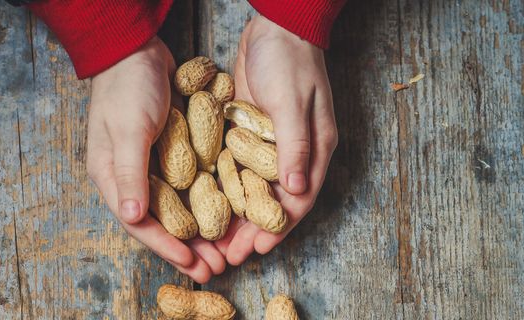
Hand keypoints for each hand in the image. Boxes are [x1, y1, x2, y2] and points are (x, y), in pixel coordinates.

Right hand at [87, 37, 224, 281]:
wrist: (138, 51)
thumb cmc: (128, 87)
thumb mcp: (129, 129)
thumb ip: (130, 173)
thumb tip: (134, 218)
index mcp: (112, 177)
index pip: (140, 224)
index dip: (167, 247)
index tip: (193, 264)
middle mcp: (132, 177)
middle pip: (162, 221)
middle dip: (188, 247)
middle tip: (215, 269)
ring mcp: (152, 165)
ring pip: (179, 207)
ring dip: (200, 229)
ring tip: (223, 250)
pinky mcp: (171, 152)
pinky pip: (189, 185)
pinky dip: (205, 201)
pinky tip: (225, 212)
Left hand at [215, 16, 337, 264]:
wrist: (275, 28)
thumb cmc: (290, 62)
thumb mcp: (293, 103)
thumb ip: (294, 146)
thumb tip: (295, 191)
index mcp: (314, 149)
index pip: (299, 199)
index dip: (279, 226)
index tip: (259, 248)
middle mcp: (294, 153)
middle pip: (273, 200)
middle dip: (254, 229)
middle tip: (230, 254)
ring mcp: (270, 143)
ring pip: (254, 189)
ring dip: (237, 214)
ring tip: (216, 238)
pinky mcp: (250, 132)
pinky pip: (239, 167)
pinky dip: (227, 187)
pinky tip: (209, 202)